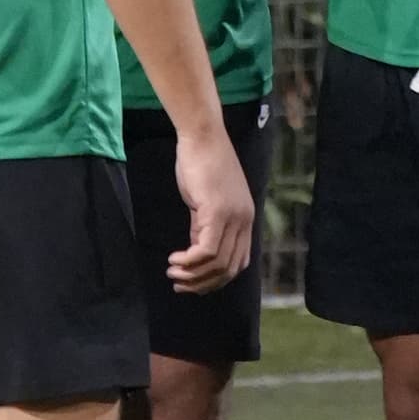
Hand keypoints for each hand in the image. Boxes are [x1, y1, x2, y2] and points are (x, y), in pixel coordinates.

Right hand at [169, 115, 256, 292]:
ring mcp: (233, 217)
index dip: (216, 279)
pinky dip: (189, 261)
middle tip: (179, 283)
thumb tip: (196, 250)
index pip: (239, 262)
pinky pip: (206, 250)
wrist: (202, 136)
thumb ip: (204, 225)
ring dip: (193, 274)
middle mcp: (244, 221)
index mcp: (245, 219)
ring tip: (172, 272)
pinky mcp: (216, 211)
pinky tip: (174, 259)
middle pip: (229, 269)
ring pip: (217, 263)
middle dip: (203, 283)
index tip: (194, 282)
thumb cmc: (201, 163)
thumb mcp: (206, 201)